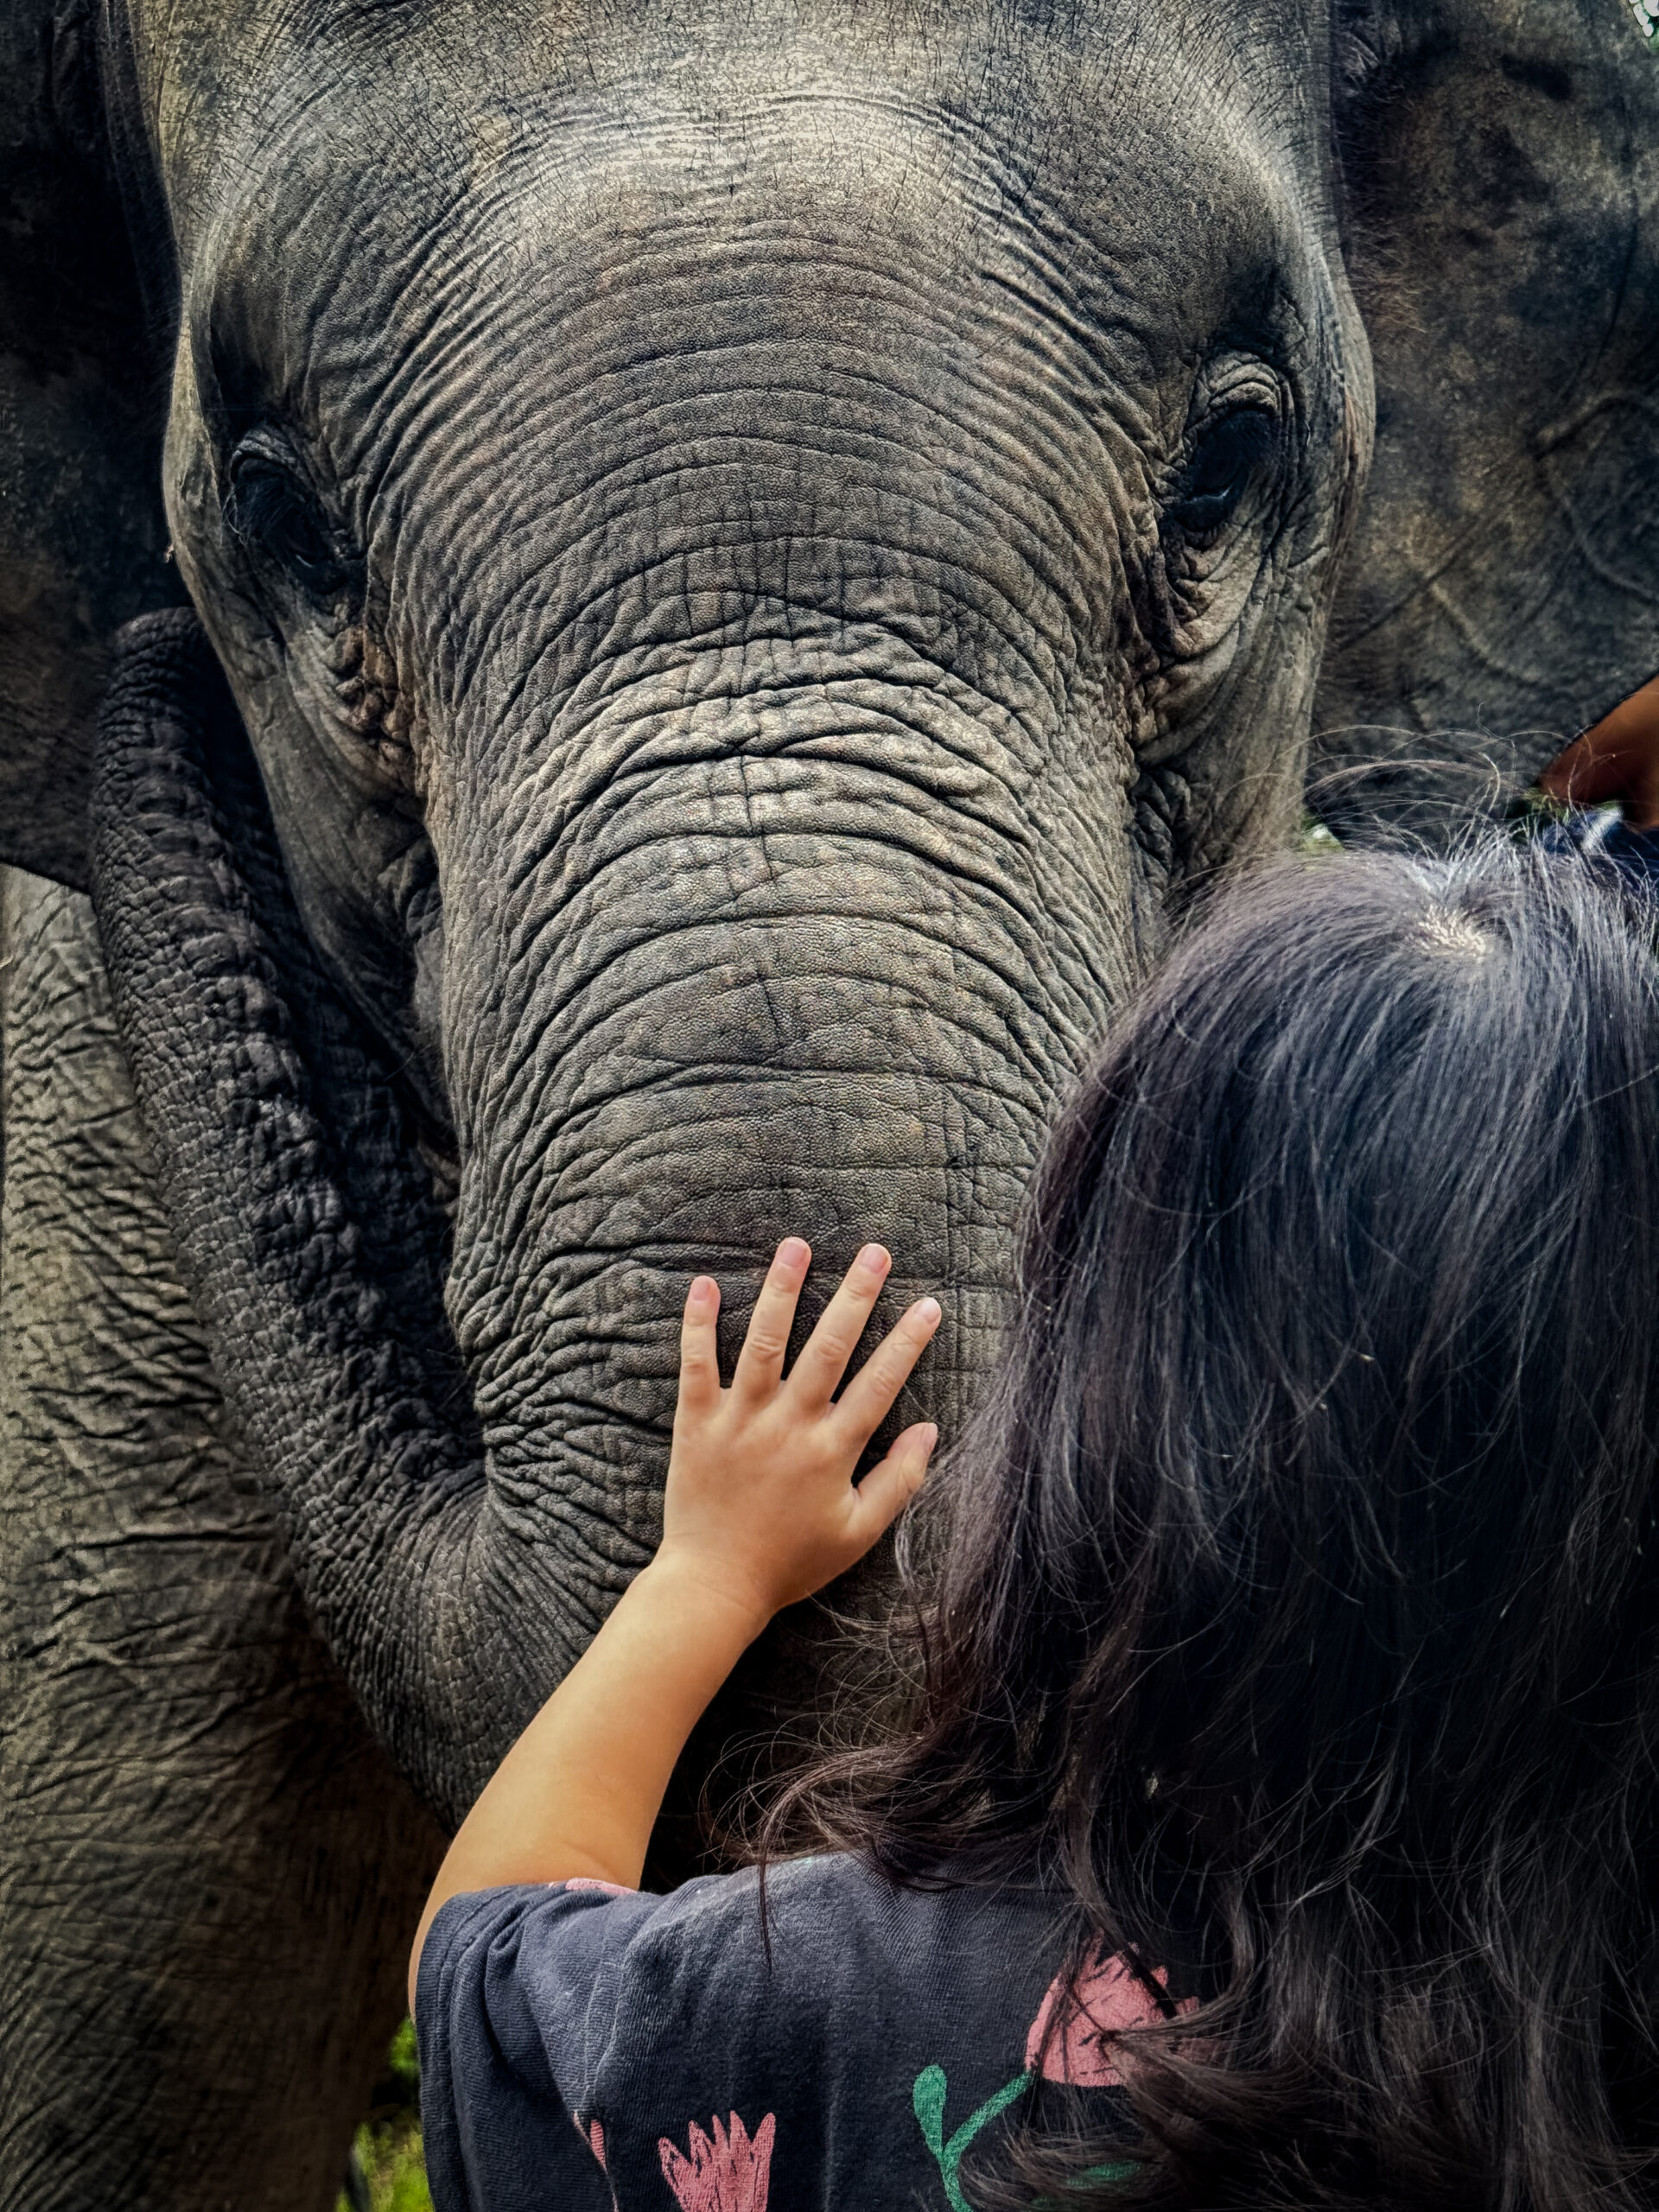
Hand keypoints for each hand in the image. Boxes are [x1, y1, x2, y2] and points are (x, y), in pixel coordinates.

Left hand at [661, 1237, 941, 1628]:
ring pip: (764, 1341)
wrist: (714, 1585)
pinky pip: (696, 1364)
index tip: (929, 1304)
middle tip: (875, 1252)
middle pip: (829, 1347)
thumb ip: (898, 1481)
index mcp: (832, 1450)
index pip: (880, 1383)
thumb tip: (931, 1431)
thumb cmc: (791, 1562)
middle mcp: (790, 1425)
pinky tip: (703, 1283)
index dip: (907, 1342)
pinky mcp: (696, 1422)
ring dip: (782, 1290)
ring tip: (796, 1245)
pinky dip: (698, 1324)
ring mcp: (741, 1419)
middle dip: (855, 1295)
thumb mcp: (857, 1532)